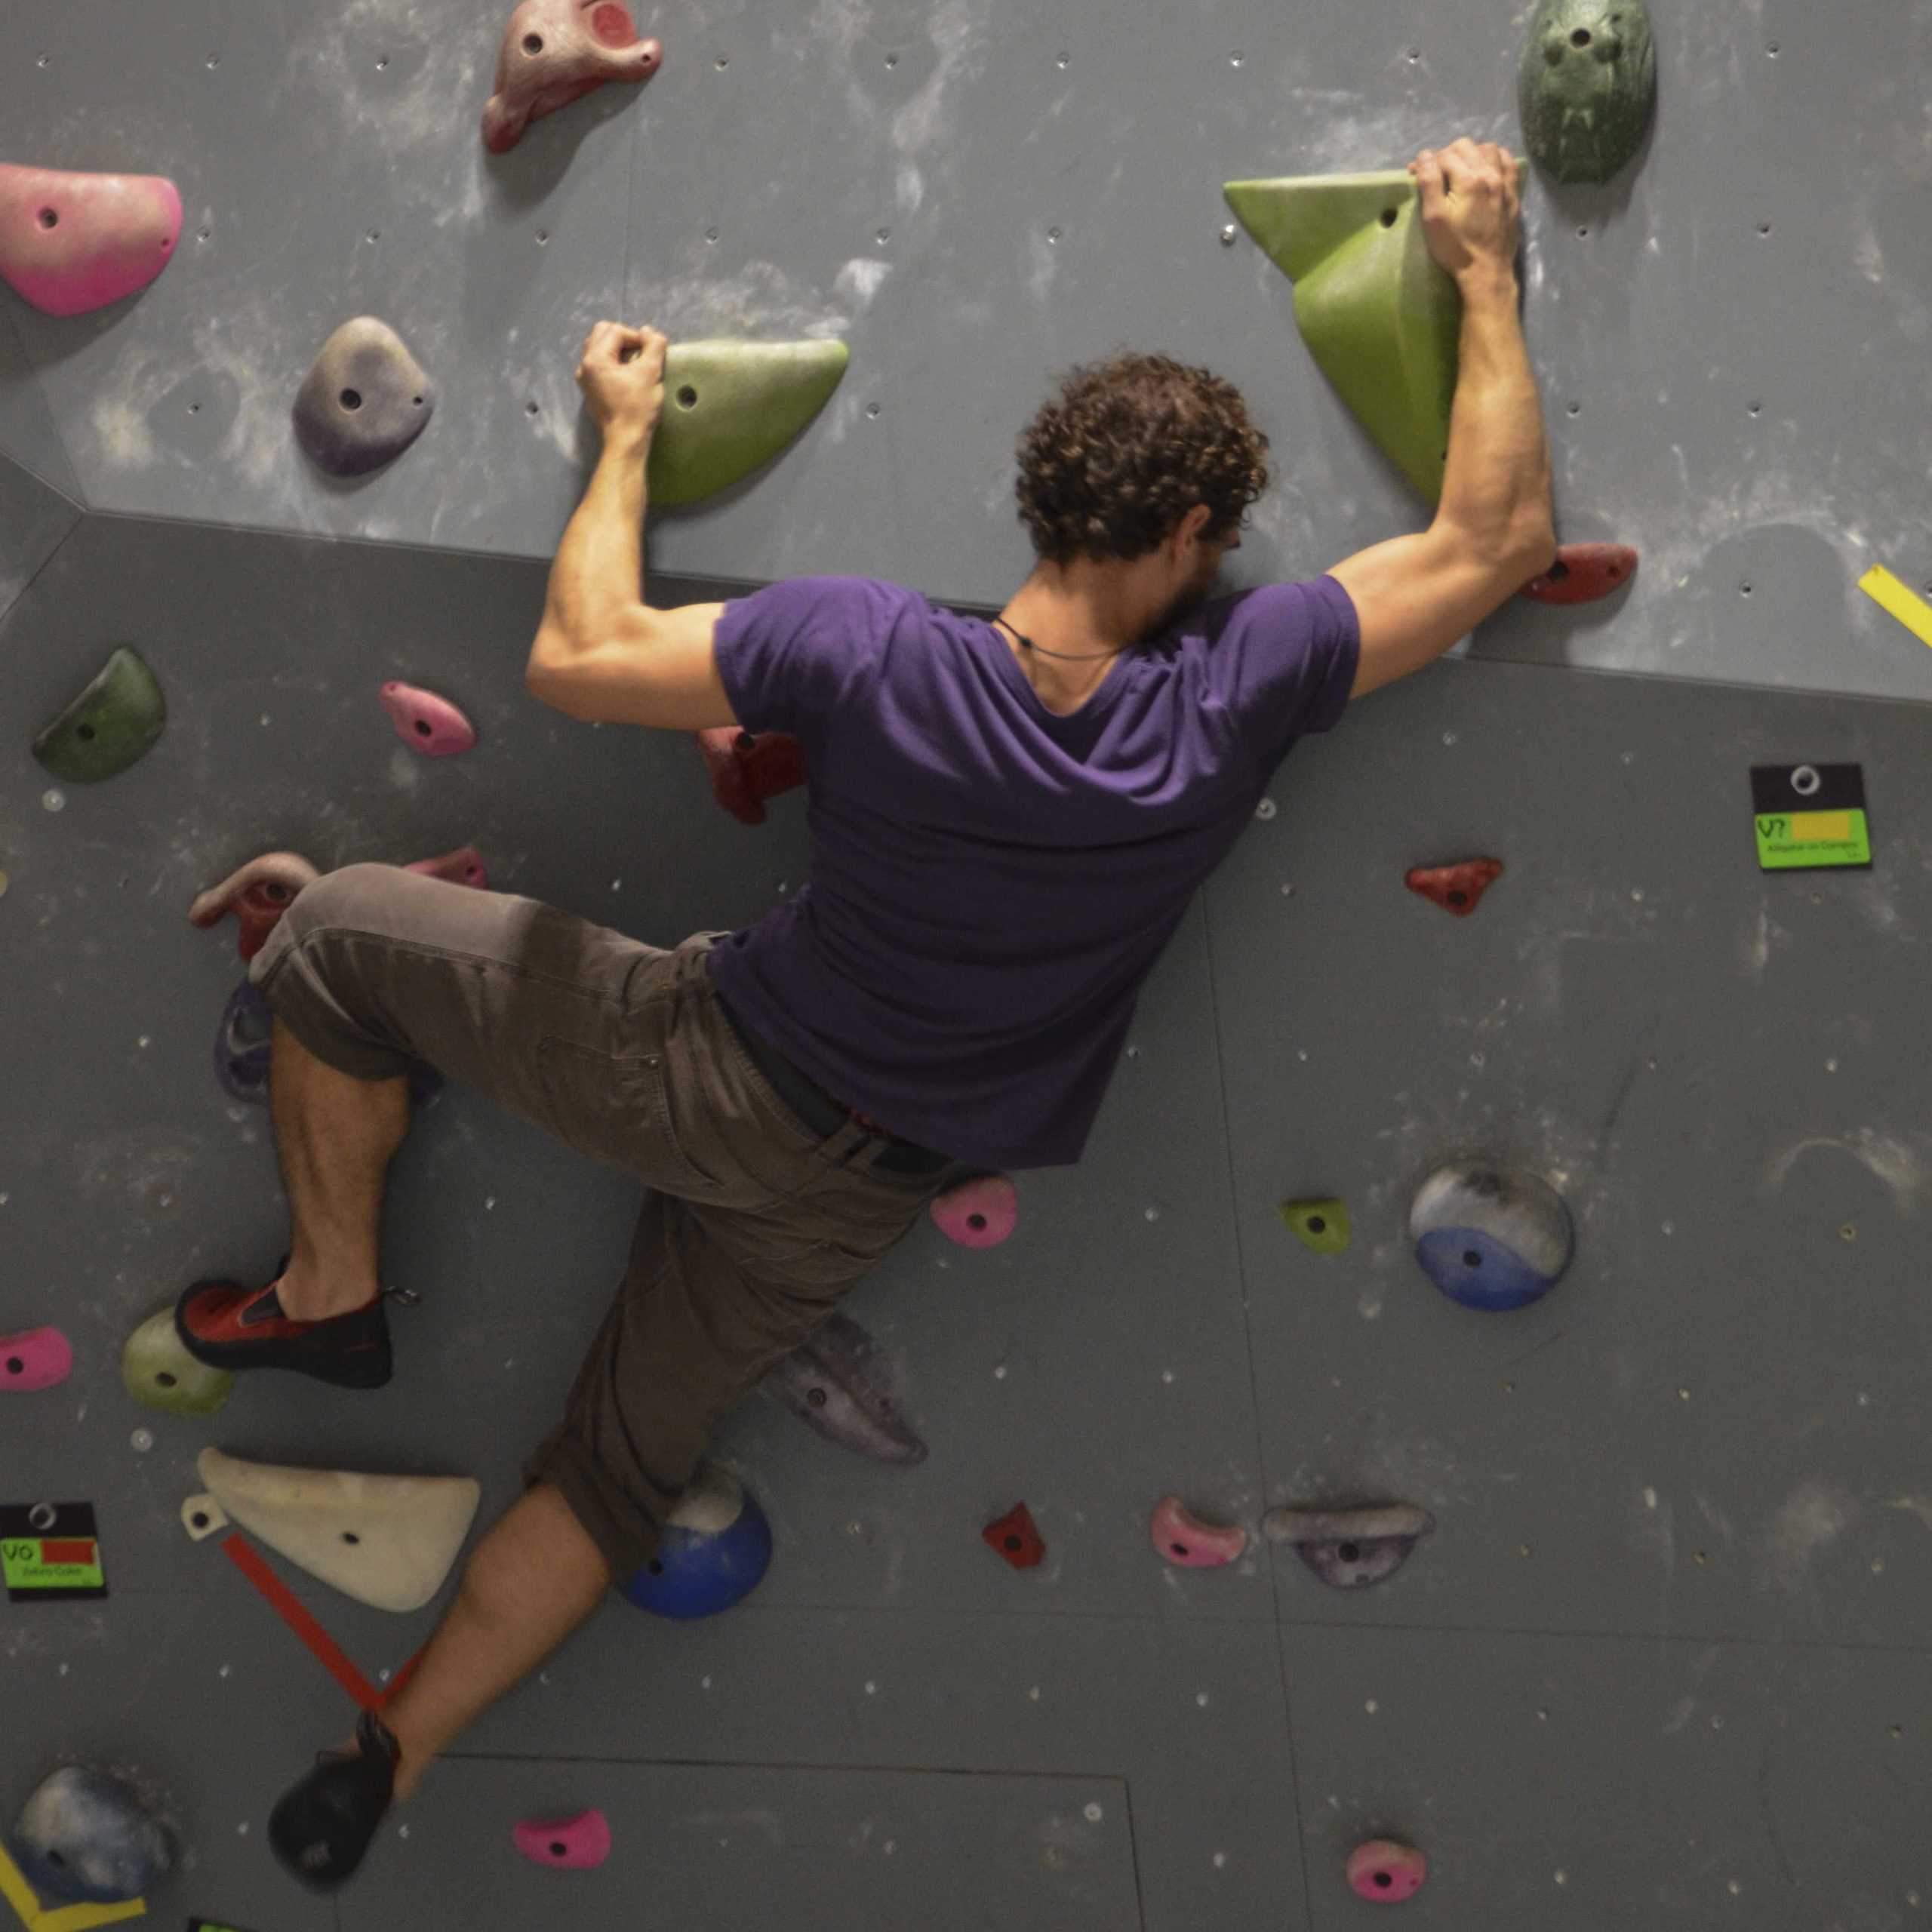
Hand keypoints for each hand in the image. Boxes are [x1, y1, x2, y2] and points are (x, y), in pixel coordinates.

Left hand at [575, 321, 665, 440]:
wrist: (626, 441)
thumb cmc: (638, 407)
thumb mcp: (651, 373)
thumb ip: (653, 346)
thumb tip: (650, 332)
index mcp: (595, 358)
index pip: (616, 331)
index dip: (637, 336)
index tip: (651, 350)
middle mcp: (584, 365)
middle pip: (602, 334)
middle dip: (624, 338)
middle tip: (642, 352)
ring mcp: (584, 379)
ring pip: (599, 349)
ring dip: (617, 349)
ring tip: (635, 363)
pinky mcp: (589, 390)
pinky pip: (598, 365)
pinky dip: (612, 362)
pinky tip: (626, 375)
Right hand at [1409, 139, 1521, 283]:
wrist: (1486, 272)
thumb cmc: (1455, 248)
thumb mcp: (1433, 218)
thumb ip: (1429, 182)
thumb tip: (1424, 156)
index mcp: (1469, 179)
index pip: (1445, 155)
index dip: (1426, 162)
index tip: (1415, 174)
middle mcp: (1490, 174)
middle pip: (1466, 147)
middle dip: (1447, 155)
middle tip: (1435, 172)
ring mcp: (1505, 183)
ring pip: (1488, 149)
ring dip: (1471, 153)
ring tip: (1460, 169)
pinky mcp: (1513, 193)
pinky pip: (1508, 162)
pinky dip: (1495, 159)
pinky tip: (1487, 168)